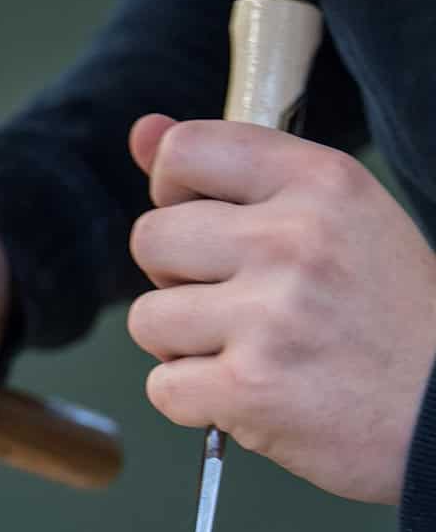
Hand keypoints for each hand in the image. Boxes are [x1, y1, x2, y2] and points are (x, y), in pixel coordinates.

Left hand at [127, 114, 435, 503]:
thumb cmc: (388, 314)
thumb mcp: (337, 217)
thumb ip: (233, 170)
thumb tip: (143, 132)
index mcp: (320, 183)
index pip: (185, 151)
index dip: (172, 190)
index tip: (201, 220)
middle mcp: (293, 240)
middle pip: (150, 238)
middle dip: (175, 276)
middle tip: (235, 300)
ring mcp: (270, 316)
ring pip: (147, 318)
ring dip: (182, 343)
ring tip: (246, 350)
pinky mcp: (249, 387)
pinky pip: (162, 386)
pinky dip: (193, 400)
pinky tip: (247, 393)